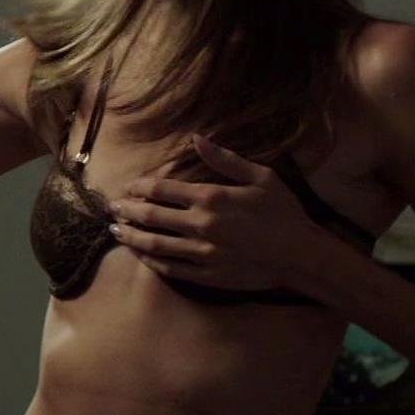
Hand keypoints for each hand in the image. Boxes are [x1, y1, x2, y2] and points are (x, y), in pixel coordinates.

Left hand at [107, 134, 321, 291]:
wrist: (302, 256)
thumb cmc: (284, 213)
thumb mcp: (261, 178)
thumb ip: (225, 159)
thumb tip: (196, 139)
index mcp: (211, 197)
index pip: (162, 190)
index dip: (140, 187)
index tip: (129, 187)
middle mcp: (201, 225)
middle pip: (151, 216)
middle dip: (127, 211)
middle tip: (112, 209)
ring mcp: (202, 253)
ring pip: (154, 244)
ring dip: (131, 237)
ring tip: (116, 231)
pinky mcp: (207, 275)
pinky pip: (170, 268)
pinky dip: (151, 261)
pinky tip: (141, 255)